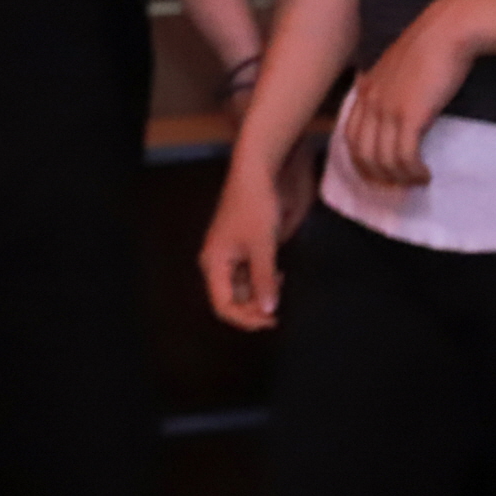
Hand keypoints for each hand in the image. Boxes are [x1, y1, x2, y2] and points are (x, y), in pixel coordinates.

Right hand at [199, 155, 284, 330]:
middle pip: (232, 300)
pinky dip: (265, 283)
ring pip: (243, 290)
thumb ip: (264, 280)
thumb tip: (269, 311)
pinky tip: (280, 278)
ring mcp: (233, 256)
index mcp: (214, 262)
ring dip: (261, 297)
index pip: (223, 305)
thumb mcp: (262, 246)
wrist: (260, 175)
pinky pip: (252, 277)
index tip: (273, 320)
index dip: (245, 319)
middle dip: (254, 310)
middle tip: (280, 311)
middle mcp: (219, 262)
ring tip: (281, 290)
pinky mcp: (247, 249)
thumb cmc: (255, 207)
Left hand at [342, 0, 485, 186]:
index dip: (361, 162)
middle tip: (397, 188)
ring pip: (382, 160)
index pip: (350, 137)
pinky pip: (404, 156)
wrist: (444, 33)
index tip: (378, 175)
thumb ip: (385, 88)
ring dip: (399, 179)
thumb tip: (386, 108)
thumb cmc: (425, 49)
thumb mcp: (394, 70)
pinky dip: (412, 172)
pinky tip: (425, 175)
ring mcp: (386, 110)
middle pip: (361, 154)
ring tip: (417, 182)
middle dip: (377, 177)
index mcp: (364, 92)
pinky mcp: (409, 115)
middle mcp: (369, 104)